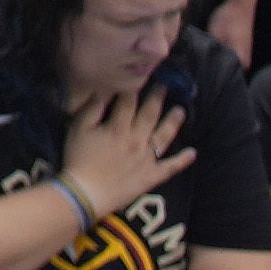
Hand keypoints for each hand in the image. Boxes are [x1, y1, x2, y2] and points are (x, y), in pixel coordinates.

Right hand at [62, 83, 195, 221]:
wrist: (86, 193)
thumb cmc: (78, 159)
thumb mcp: (77, 129)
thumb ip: (92, 109)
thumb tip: (104, 91)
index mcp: (118, 127)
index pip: (129, 102)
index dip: (134, 88)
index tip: (140, 76)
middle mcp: (136, 139)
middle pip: (150, 114)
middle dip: (158, 98)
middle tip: (165, 86)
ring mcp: (147, 158)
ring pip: (164, 136)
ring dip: (173, 122)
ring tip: (181, 111)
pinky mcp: (152, 176)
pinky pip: (171, 167)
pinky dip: (182, 160)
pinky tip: (192, 153)